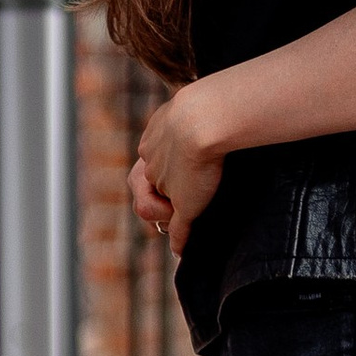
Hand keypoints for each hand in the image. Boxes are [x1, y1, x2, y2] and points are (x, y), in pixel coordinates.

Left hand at [131, 85, 224, 257]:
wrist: (204, 118)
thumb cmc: (207, 105)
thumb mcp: (192, 105)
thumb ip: (193, 114)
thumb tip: (212, 105)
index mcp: (152, 140)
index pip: (147, 164)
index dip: (157, 175)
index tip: (172, 176)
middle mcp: (152, 164)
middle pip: (143, 188)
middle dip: (153, 197)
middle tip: (171, 198)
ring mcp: (165, 187)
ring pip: (150, 209)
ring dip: (163, 215)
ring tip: (181, 207)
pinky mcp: (182, 206)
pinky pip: (177, 230)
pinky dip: (179, 242)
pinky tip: (183, 250)